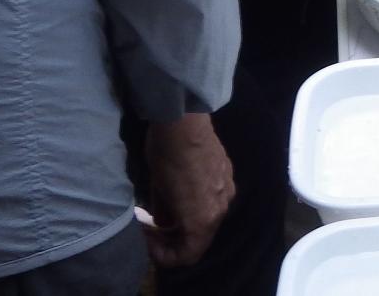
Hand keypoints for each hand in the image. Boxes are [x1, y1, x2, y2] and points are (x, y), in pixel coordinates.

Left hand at [141, 113, 233, 267]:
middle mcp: (220, 210)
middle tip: (156, 228)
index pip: (188, 255)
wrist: (185, 123)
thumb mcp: (157, 191)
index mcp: (201, 220)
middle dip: (177, 239)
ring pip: (210, 219)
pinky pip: (216, 199)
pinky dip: (200, 203)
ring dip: (190, 221)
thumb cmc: (166, 160)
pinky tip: (186, 190)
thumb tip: (164, 222)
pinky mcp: (229, 173)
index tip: (150, 242)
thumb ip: (163, 215)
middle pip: (201, 238)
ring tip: (170, 209)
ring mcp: (228, 190)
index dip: (166, 256)